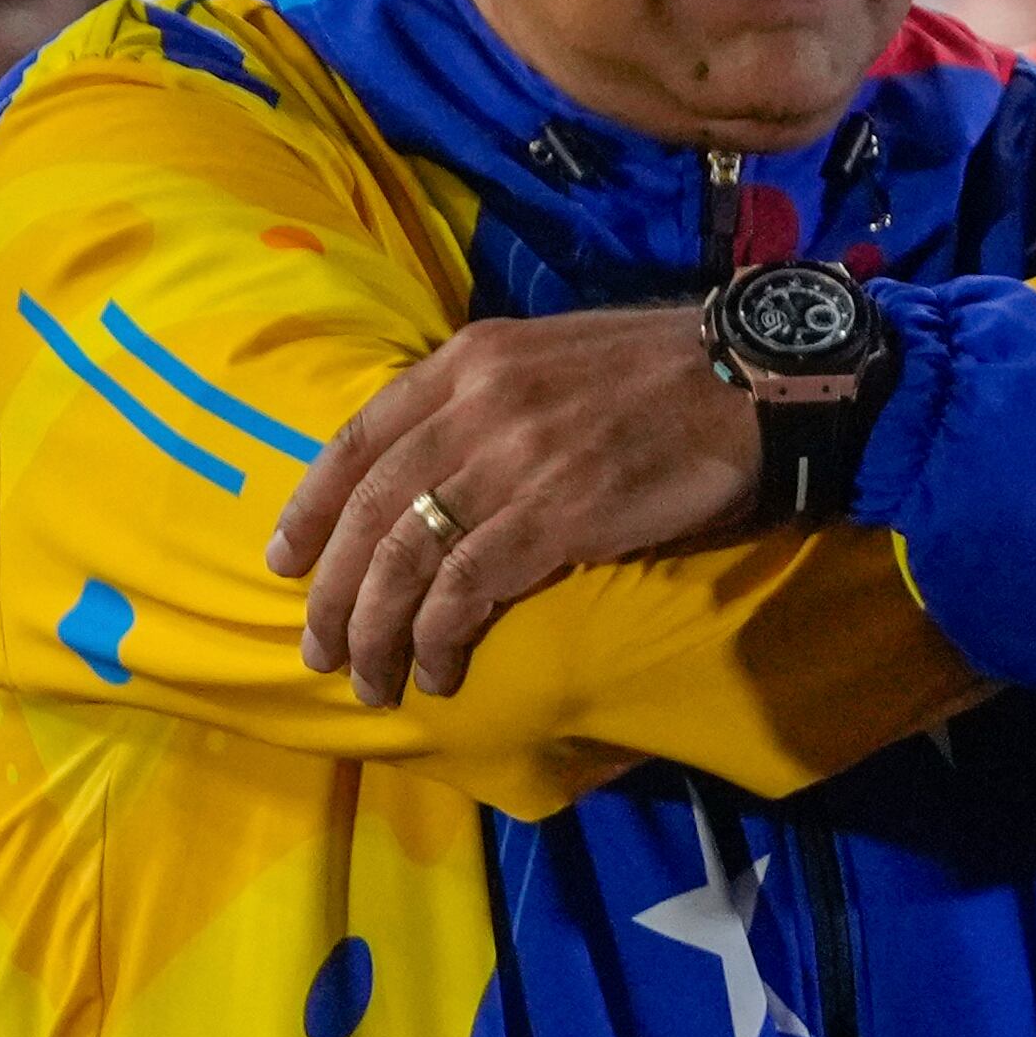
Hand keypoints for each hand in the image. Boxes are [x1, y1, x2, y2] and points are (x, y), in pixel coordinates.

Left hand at [266, 311, 758, 709]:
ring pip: (408, 559)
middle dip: (333, 591)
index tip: (284, 558)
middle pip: (372, 511)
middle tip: (317, 649)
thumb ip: (483, 399)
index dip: (310, 506)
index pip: (358, 438)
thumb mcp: (547, 356)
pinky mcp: (556, 519)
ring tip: (370, 680)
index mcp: (468, 361)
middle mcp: (476, 406)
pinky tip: (440, 672)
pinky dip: (441, 639)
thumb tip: (431, 465)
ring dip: (377, 631)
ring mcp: (513, 462)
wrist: (751, 379)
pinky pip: (468, 591)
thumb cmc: (660, 371)